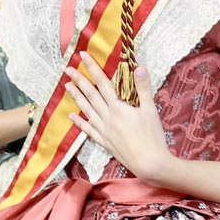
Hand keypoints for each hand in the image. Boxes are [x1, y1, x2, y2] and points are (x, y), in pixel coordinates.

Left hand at [65, 54, 174, 185]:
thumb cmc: (152, 136)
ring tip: (67, 86)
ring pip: (86, 110)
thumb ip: (143, 88)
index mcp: (118, 107)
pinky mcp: (105, 142)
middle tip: (68, 69)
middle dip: (79, 80)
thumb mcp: (151, 110)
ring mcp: (104, 130)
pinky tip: (72, 117)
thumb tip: (139, 67)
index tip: (83, 56)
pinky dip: (79, 122)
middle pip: (91, 95)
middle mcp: (107, 117)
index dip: (92, 68)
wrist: (149, 163)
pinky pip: (89, 130)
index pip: (102, 83)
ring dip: (76, 97)